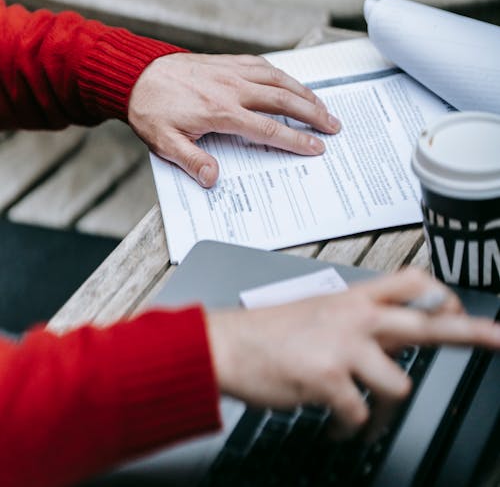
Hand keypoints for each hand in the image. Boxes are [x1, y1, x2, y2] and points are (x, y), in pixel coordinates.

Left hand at [128, 52, 339, 186]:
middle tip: (334, 126)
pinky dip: (282, 74)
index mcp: (220, 112)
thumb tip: (214, 179)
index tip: (316, 147)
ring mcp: (231, 71)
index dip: (296, 139)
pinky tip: (290, 82)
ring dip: (304, 92)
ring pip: (278, 80)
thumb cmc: (151, 110)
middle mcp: (232, 88)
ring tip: (322, 106)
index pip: (268, 129)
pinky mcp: (227, 61)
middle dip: (313, 114)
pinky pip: (262, 64)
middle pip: (283, 101)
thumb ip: (192, 161)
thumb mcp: (165, 143)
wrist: (136, 74)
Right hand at [206, 268, 499, 439]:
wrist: (228, 345)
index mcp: (354, 298)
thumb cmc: (269, 330)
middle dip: (469, 332)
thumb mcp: (319, 310)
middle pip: (426, 322)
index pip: (411, 282)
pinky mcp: (328, 379)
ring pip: (400, 384)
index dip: (441, 294)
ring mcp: (344, 347)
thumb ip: (357, 319)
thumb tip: (389, 333)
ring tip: (364, 412)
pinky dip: (350, 428)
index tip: (458, 307)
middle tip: (496, 338)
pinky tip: (336, 424)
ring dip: (384, 407)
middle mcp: (355, 318)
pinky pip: (360, 416)